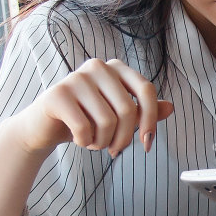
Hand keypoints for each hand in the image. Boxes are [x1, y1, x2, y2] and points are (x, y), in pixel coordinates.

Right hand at [12, 58, 174, 156]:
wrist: (44, 127)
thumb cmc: (85, 120)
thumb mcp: (118, 116)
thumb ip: (143, 111)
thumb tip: (171, 107)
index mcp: (116, 68)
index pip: (146, 90)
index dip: (151, 120)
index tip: (146, 144)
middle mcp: (97, 67)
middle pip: (128, 110)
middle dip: (123, 139)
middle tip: (112, 149)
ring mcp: (76, 78)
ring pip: (106, 121)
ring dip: (102, 143)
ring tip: (93, 141)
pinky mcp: (57, 94)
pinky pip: (84, 128)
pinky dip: (85, 142)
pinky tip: (79, 140)